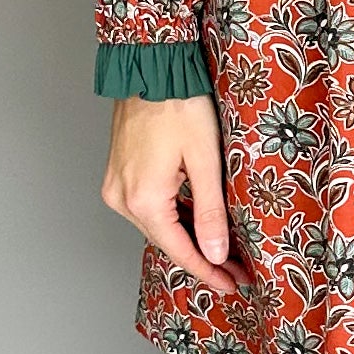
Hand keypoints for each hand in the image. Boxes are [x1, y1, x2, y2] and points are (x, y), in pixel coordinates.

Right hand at [102, 91, 238, 293]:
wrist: (150, 68)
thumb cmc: (179, 105)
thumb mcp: (205, 160)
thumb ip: (210, 211)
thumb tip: (216, 254)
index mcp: (143, 200)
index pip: (180, 251)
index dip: (208, 271)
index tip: (233, 285)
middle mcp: (122, 199)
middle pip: (167, 242)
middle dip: (203, 258)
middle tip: (237, 272)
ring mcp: (117, 187)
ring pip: (158, 226)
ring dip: (189, 238)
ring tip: (224, 252)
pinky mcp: (119, 175)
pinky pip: (149, 208)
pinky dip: (174, 218)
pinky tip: (199, 223)